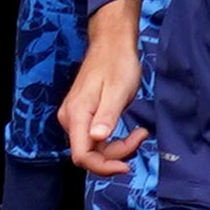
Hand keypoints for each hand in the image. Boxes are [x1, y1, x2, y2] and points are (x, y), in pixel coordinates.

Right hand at [59, 0, 148, 176]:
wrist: (111, 43)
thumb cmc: (117, 63)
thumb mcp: (117, 91)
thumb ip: (107, 116)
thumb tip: (97, 138)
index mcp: (76, 115)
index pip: (82, 156)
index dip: (103, 167)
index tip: (126, 166)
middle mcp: (70, 119)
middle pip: (88, 154)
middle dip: (115, 154)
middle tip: (139, 138)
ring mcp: (75, 117)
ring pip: (93, 148)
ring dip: (117, 148)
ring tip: (139, 133)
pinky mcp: (83, 115)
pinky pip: (95, 138)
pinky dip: (113, 140)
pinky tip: (130, 131)